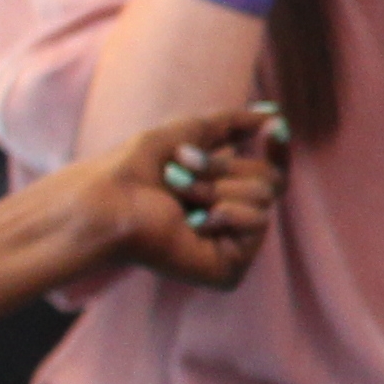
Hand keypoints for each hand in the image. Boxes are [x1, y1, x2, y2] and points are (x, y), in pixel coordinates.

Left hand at [89, 102, 287, 288]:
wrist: (105, 203)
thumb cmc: (131, 170)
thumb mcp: (186, 133)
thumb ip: (231, 123)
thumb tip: (273, 114)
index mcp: (220, 195)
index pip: (270, 173)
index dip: (277, 150)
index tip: (275, 128)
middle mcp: (229, 223)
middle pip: (270, 180)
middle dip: (224, 167)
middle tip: (179, 171)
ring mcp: (230, 247)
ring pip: (265, 199)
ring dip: (215, 188)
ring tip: (178, 200)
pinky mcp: (229, 268)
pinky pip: (257, 223)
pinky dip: (226, 212)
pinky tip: (194, 223)